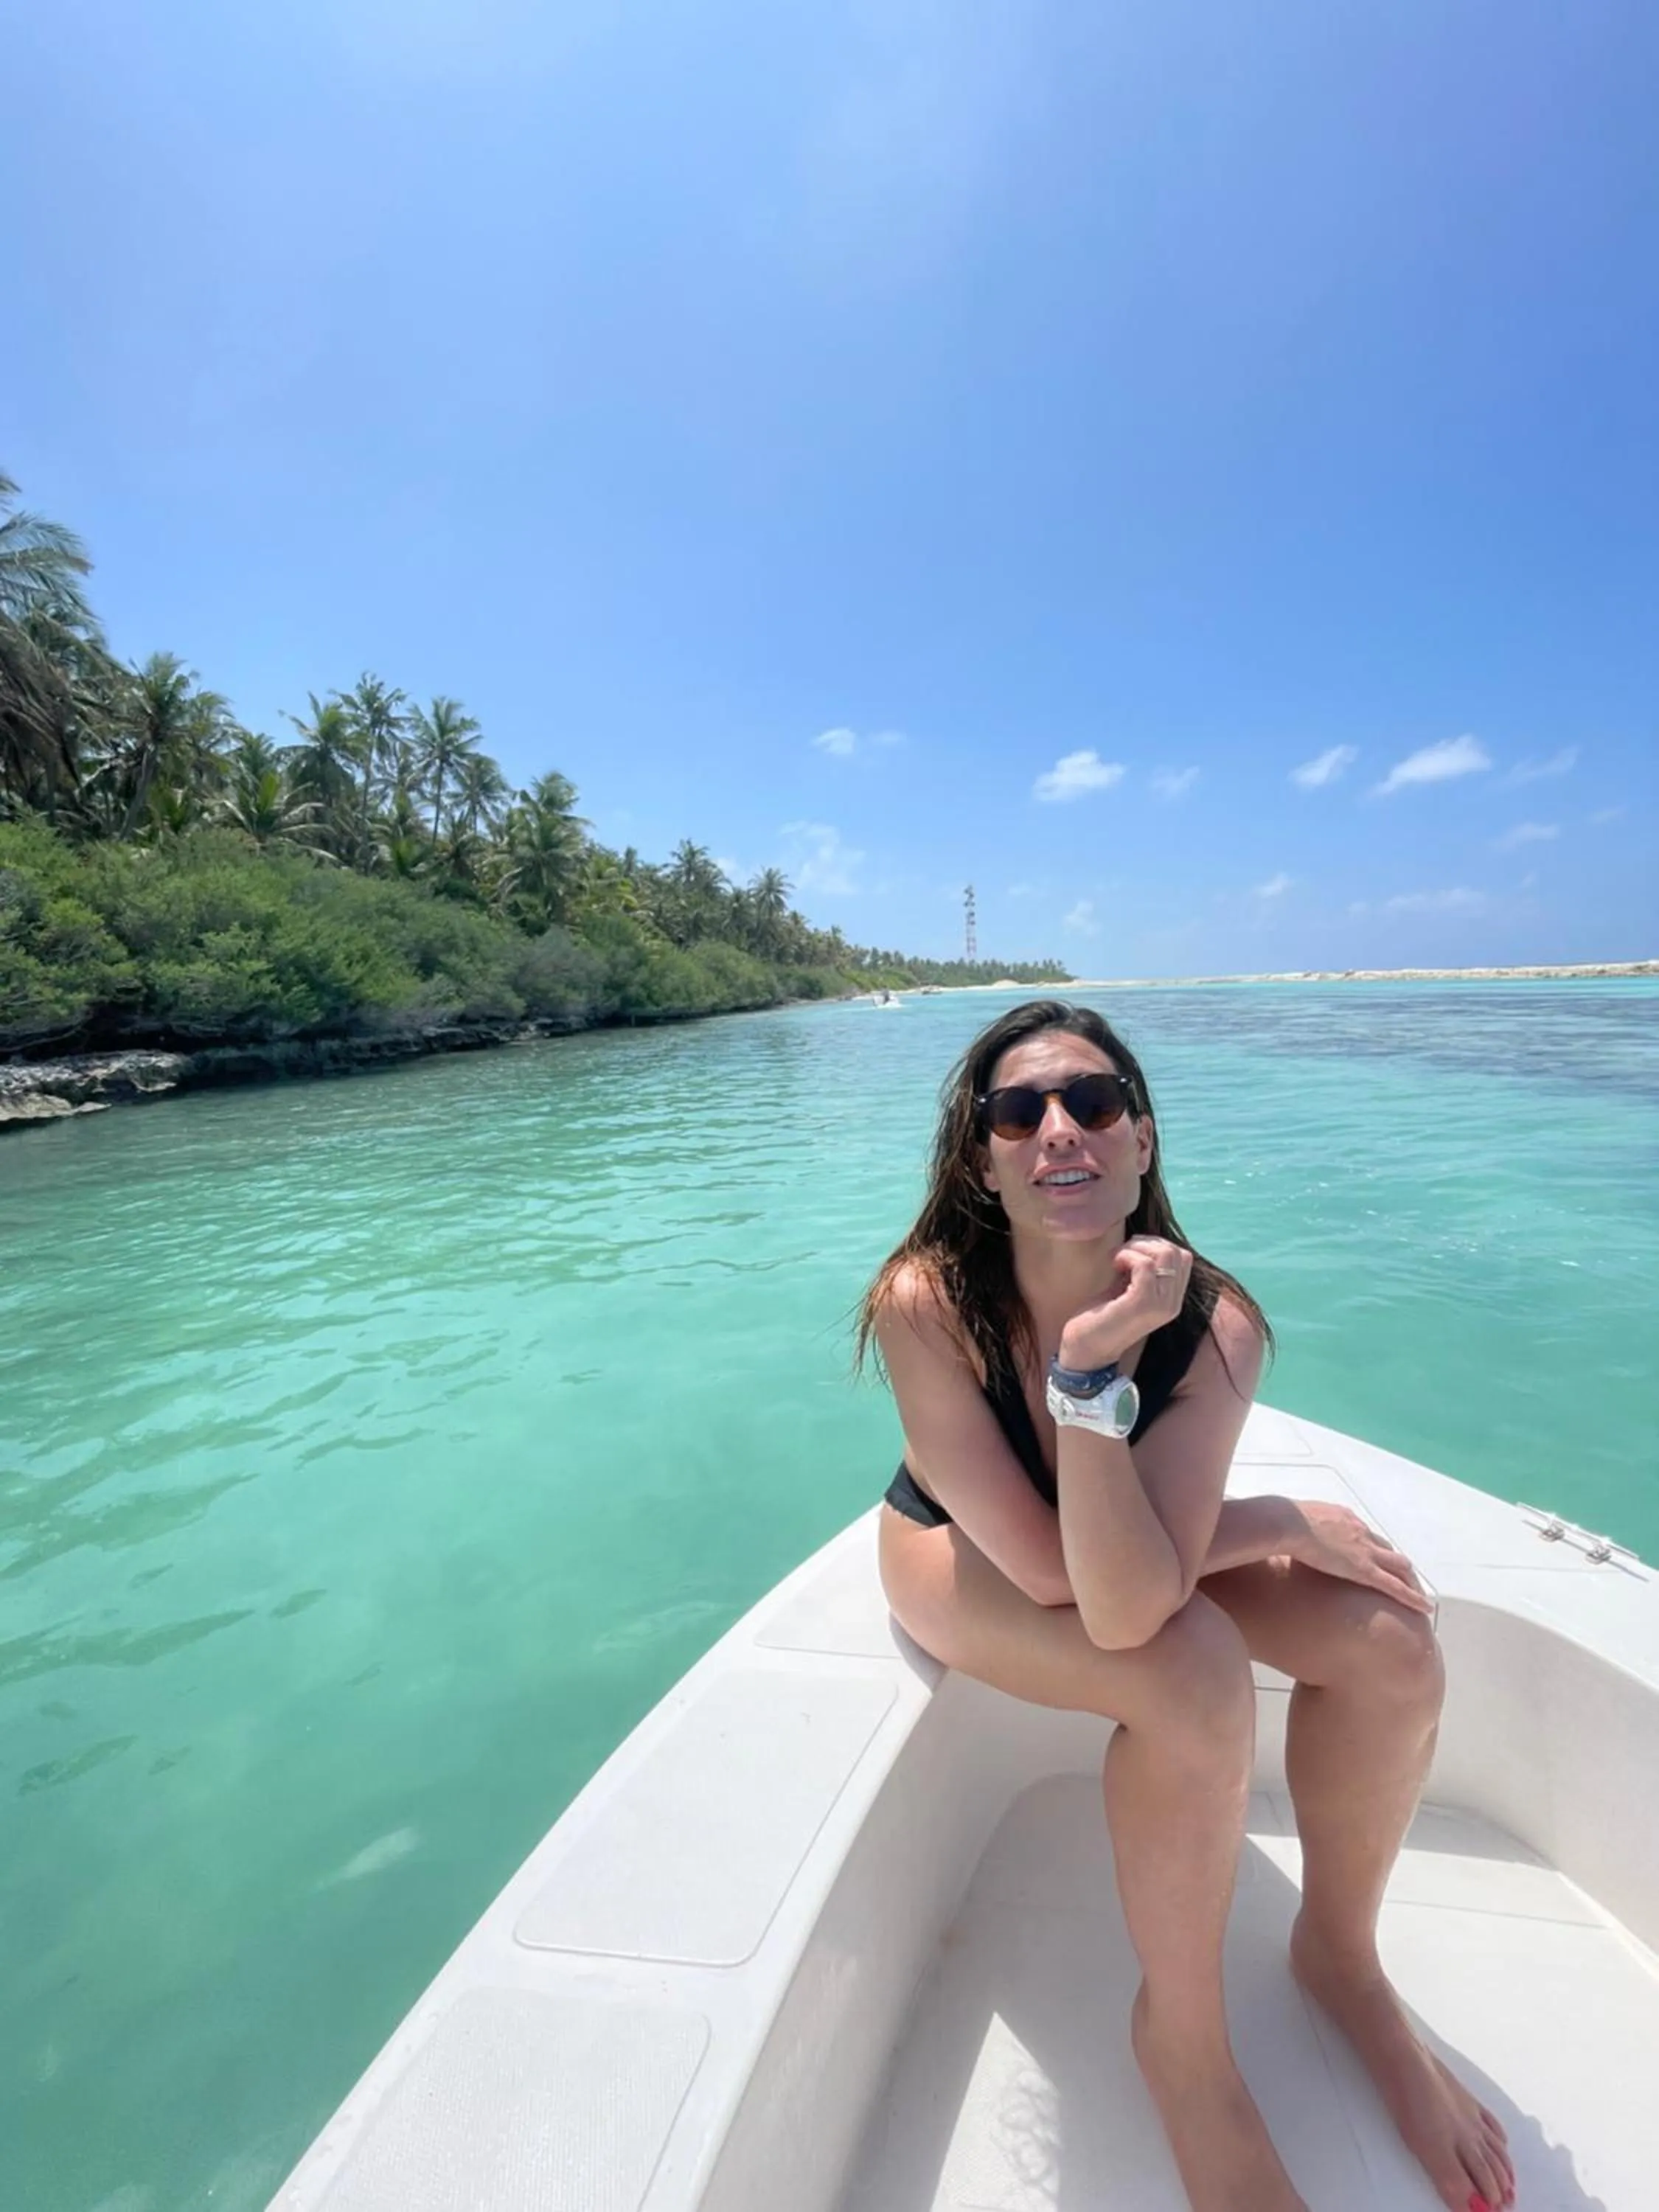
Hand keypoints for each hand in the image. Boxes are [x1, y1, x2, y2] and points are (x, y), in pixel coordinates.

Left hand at [1057, 1236, 1191, 1368]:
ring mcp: (1160, 1305)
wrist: (1086, 1348)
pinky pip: (1145, 1265)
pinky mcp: (1142, 1304)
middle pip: (1177, 1252)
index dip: (1156, 1245)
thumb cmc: (1103, 1314)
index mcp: (1172, 1299)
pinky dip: (1126, 1256)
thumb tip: (1146, 1240)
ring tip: (1117, 1261)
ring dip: (1135, 1248)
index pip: (1183, 1257)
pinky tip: (1113, 1266)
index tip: (1131, 1254)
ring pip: (1165, 1255)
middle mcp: (1173, 1304)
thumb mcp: (1129, 1286)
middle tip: (1122, 1255)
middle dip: (1146, 1243)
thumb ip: (1143, 1269)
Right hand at [1285, 1501, 1433, 1615]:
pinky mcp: (1365, 1570)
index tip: (1377, 1559)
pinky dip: (1412, 1597)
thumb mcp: (1294, 1522)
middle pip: (1387, 1550)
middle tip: (1405, 1578)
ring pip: (1399, 1567)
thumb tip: (1287, 1535)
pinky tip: (1425, 1607)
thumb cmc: (1282, 1521)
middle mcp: (1360, 1532)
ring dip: (1411, 1581)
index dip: (1374, 1549)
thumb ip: (1299, 1529)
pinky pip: (1395, 1586)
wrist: (1287, 1522)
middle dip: (1398, 1565)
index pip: (1365, 1535)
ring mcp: (1365, 1551)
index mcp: (1344, 1519)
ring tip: (1420, 1595)